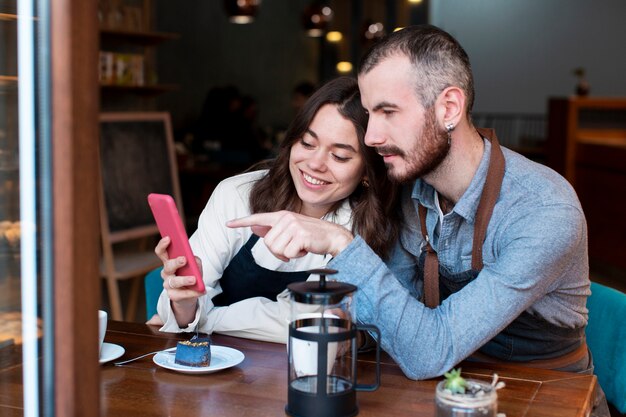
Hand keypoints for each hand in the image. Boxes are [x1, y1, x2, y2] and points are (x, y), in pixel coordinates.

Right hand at [155, 237, 203, 323]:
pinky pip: (182, 294)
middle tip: (184, 259)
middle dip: (175, 262)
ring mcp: (168, 284)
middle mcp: (166, 272)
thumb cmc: (191, 274)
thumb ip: (195, 261)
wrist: (190, 293)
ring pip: (173, 282)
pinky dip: (192, 292)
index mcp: (169, 261)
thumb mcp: (195, 265)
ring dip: (184, 280)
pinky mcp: (173, 296)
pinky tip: (201, 291)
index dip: (162, 245)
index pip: (161, 252)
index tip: (169, 238)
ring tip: (194, 279)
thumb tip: (194, 260)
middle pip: (167, 266)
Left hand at [226, 210, 353, 260]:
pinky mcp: (300, 235)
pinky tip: (304, 249)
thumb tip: (254, 228)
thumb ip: (272, 229)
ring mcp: (293, 226)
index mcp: (281, 215)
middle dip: (278, 251)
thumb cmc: (311, 234)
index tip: (228, 224)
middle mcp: (286, 218)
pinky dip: (296, 256)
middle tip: (292, 248)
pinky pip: (288, 254)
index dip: (242, 222)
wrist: (332, 236)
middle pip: (268, 243)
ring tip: (299, 247)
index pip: (258, 218)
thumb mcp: (291, 229)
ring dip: (287, 254)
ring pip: (276, 250)